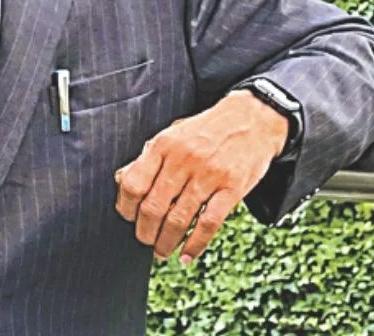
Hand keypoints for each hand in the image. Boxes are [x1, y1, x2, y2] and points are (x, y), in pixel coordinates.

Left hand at [113, 90, 289, 264]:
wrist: (252, 118)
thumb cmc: (207, 130)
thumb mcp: (173, 134)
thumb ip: (148, 158)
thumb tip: (121, 181)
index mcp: (164, 145)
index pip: (133, 184)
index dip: (125, 207)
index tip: (128, 218)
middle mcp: (183, 159)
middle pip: (153, 207)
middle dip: (145, 232)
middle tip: (145, 241)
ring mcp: (209, 174)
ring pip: (178, 219)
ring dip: (166, 242)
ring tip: (162, 251)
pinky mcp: (232, 188)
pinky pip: (209, 224)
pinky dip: (195, 245)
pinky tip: (187, 255)